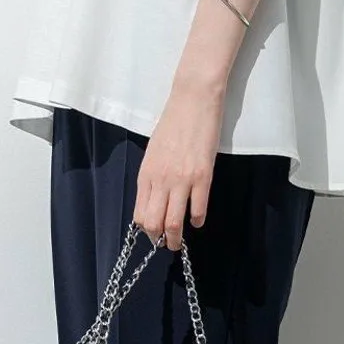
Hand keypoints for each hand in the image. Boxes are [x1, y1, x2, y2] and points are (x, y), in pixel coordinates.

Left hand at [133, 82, 224, 250]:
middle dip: (160, 239)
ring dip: (177, 238)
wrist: (193, 101)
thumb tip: (154, 200)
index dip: (146, 230)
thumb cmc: (172, 124)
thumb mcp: (153, 152)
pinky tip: (197, 220)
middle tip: (168, 243)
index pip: (140, 214)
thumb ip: (152, 177)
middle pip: (154, 223)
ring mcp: (182, 179)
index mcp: (146, 174)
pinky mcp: (203, 176)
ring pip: (174, 222)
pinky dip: (197, 220)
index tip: (154, 234)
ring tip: (180, 242)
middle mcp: (161, 180)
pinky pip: (198, 209)